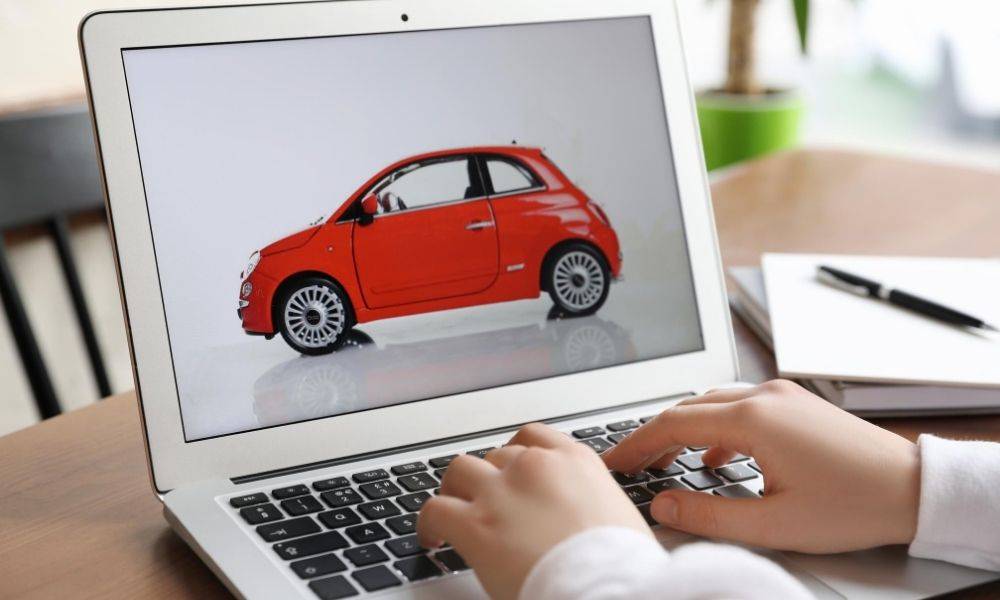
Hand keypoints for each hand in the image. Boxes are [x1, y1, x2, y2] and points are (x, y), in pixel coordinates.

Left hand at [417, 423, 649, 599]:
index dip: (516, 453)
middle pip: (496, 455)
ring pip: (460, 470)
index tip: (510, 467)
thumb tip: (582, 520)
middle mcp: (536, 466)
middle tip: (486, 502)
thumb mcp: (621, 519)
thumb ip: (591, 503)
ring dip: (455, 489)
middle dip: (489, 478)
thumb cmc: (621, 568)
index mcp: (576, 462)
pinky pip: (434, 510)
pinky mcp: (475, 524)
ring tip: (453, 509)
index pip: (534, 437)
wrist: (608, 590)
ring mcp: (502, 492)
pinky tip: (432, 538)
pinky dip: (428, 523)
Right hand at [602, 379, 920, 552]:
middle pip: (688, 408)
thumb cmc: (852, 505)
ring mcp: (781, 395)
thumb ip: (709, 516)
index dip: (636, 444)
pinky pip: (739, 407)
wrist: (911, 488)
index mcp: (753, 420)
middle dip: (653, 436)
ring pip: (712, 403)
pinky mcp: (795, 403)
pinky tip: (713, 455)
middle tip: (630, 464)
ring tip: (662, 460)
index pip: (673, 424)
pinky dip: (714, 427)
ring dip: (682, 429)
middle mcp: (764, 397)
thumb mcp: (773, 524)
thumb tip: (663, 505)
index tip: (613, 462)